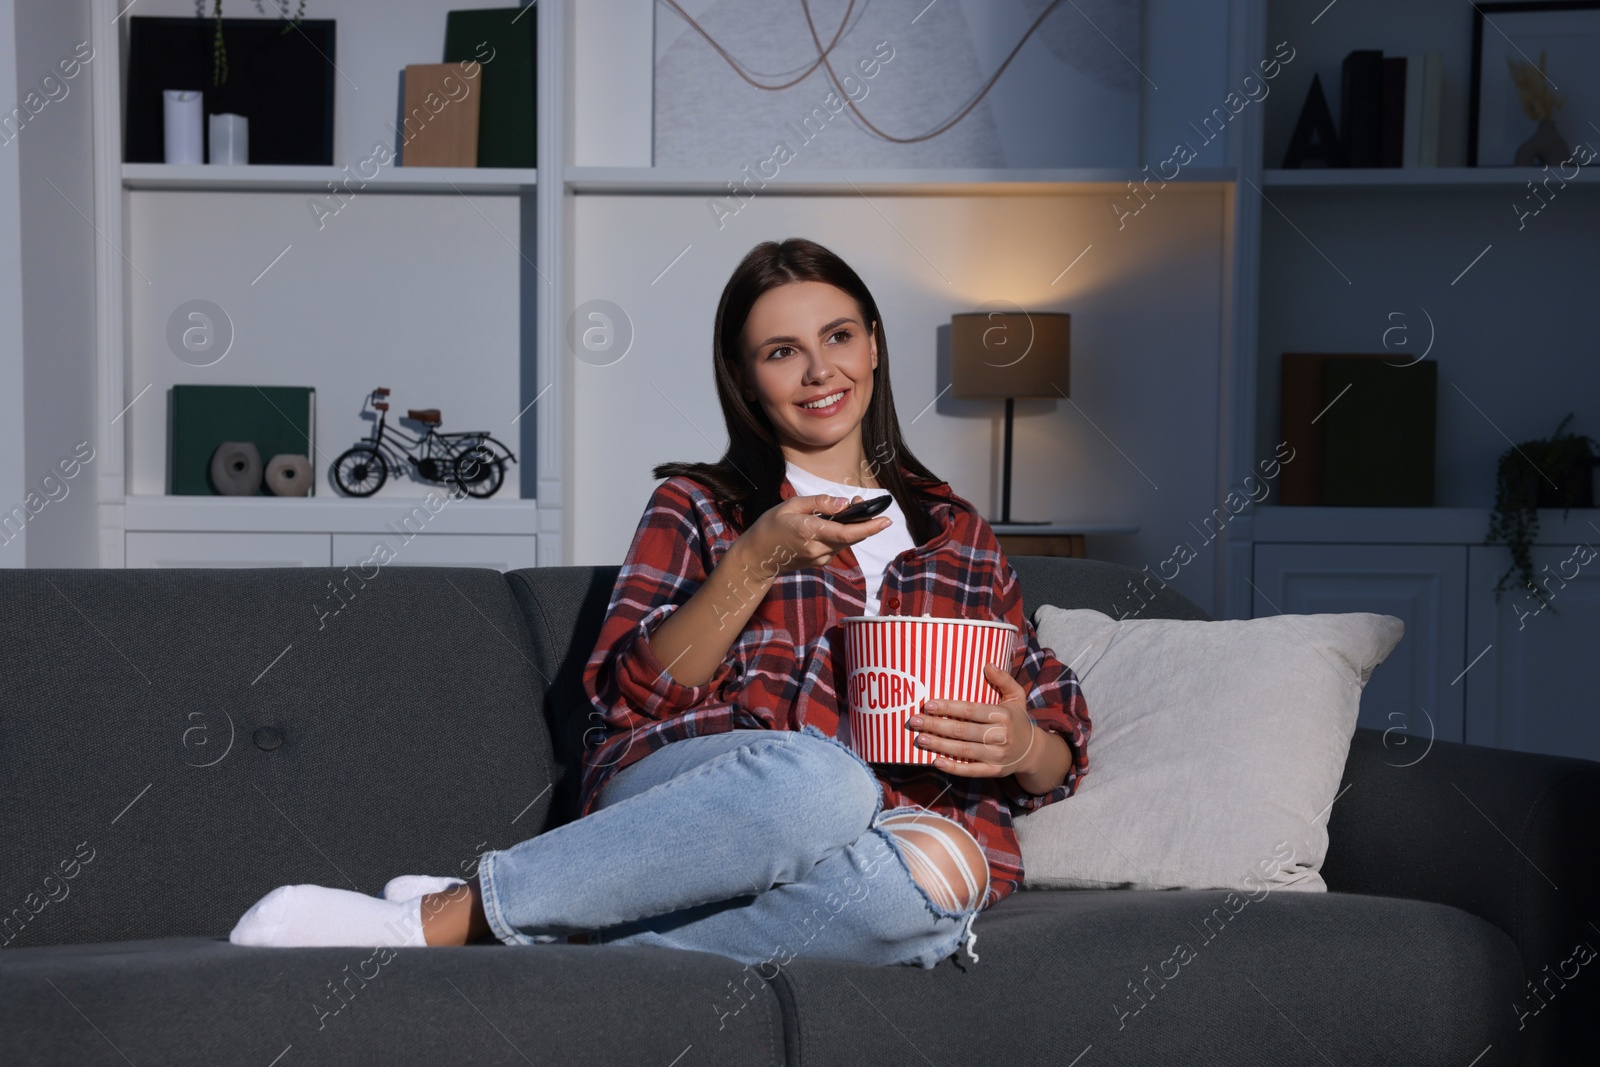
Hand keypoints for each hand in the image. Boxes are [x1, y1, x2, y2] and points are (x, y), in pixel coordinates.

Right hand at [737, 492, 892, 579]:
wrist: (758, 557)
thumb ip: (819, 503)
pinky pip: (838, 546)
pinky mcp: (820, 562)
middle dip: (863, 521)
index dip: (868, 527)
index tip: (885, 519)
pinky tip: (834, 523)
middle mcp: (817, 549)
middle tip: (863, 502)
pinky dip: (841, 534)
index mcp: (809, 532)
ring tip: (849, 509)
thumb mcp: (791, 505)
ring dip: (852, 527)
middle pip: (851, 537)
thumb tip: (844, 503)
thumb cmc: (771, 526)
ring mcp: (820, 559)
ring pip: (846, 542)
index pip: (846, 533)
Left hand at [904, 663, 1036, 777]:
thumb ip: (1004, 680)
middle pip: (963, 731)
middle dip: (936, 725)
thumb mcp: (1016, 696)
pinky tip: (936, 761)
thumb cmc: (1017, 720)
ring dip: (939, 745)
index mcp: (1003, 715)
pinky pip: (971, 771)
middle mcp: (1000, 736)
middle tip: (915, 721)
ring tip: (920, 738)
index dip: (949, 707)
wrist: (1032, 751)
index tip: (928, 704)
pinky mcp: (994, 771)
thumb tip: (988, 664)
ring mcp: (997, 756)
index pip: (971, 710)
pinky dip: (953, 768)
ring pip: (963, 751)